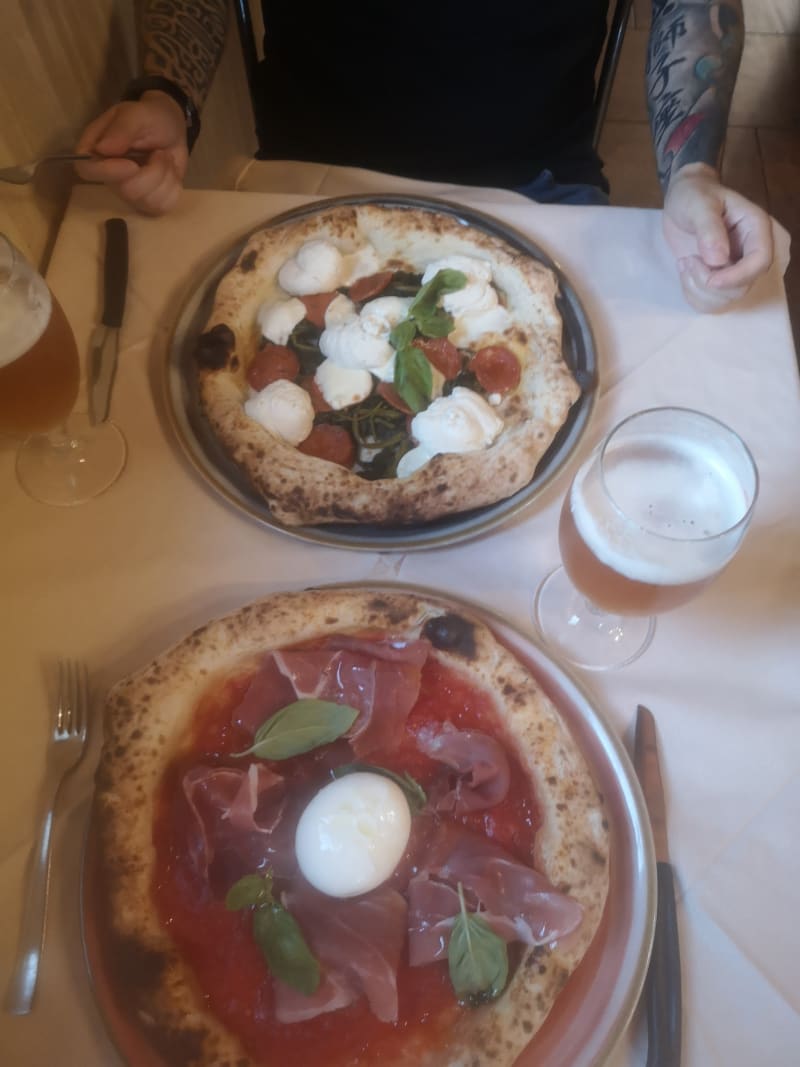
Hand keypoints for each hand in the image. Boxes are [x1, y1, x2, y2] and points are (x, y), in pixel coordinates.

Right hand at [74, 92, 188, 214]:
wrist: (173, 128)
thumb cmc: (150, 117)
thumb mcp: (136, 114)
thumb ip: (120, 130)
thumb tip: (102, 149)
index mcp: (96, 151)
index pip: (88, 171)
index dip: (109, 173)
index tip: (132, 165)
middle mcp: (110, 176)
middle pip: (127, 192)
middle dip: (152, 172)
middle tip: (159, 152)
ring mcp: (129, 192)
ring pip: (147, 201)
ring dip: (165, 176)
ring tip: (163, 158)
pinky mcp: (149, 202)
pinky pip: (163, 206)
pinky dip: (173, 187)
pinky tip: (170, 172)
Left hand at [662, 163, 773, 311]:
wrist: (682, 200)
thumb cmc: (694, 195)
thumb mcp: (699, 205)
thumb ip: (709, 228)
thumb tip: (718, 260)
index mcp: (755, 229)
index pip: (760, 262)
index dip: (737, 277)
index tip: (710, 279)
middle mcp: (749, 252)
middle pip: (742, 287)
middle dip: (710, 285)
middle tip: (688, 261)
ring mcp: (734, 268)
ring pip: (725, 299)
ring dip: (698, 290)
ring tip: (685, 263)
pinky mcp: (718, 278)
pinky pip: (710, 302)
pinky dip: (692, 295)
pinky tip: (684, 271)